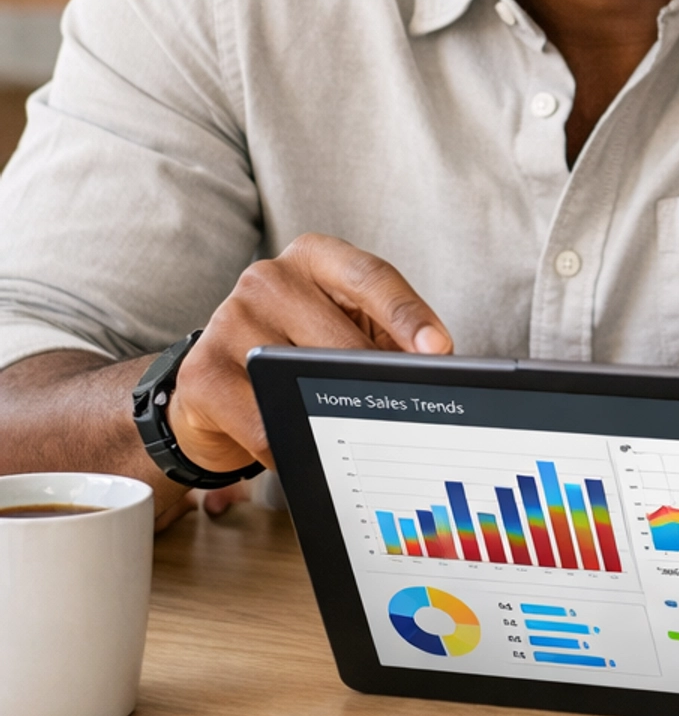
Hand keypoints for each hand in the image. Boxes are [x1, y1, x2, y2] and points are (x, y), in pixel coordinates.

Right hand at [167, 234, 451, 479]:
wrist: (212, 387)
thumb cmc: (295, 351)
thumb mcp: (343, 330)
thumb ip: (385, 341)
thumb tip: (433, 372)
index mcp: (314, 258)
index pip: (370, 276)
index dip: (407, 313)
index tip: (439, 349)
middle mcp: (268, 278)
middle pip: (341, 340)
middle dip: (378, 385)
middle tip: (409, 420)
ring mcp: (229, 320)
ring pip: (300, 383)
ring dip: (334, 421)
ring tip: (360, 445)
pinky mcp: (201, 372)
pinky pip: (263, 425)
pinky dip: (292, 449)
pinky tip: (307, 458)